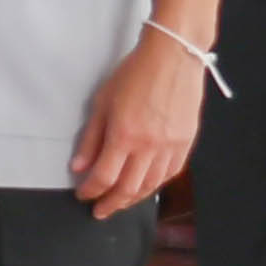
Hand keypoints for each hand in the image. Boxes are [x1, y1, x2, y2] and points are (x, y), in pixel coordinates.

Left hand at [74, 24, 208, 213]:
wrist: (173, 55)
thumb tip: (80, 166)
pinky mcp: (186, 142)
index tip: (84, 195)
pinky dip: (156, 184)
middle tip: (100, 210)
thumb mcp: (103, 101)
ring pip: (151, 186)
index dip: (91, 191)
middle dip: (111, 204)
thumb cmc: (136, 72)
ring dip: (133, 198)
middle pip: (127, 189)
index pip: (103, 177)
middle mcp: (149, 146)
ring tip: (121, 201)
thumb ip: (91, 138)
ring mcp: (170, 146)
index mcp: (124, 135)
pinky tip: (146, 185)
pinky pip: (170, 173)